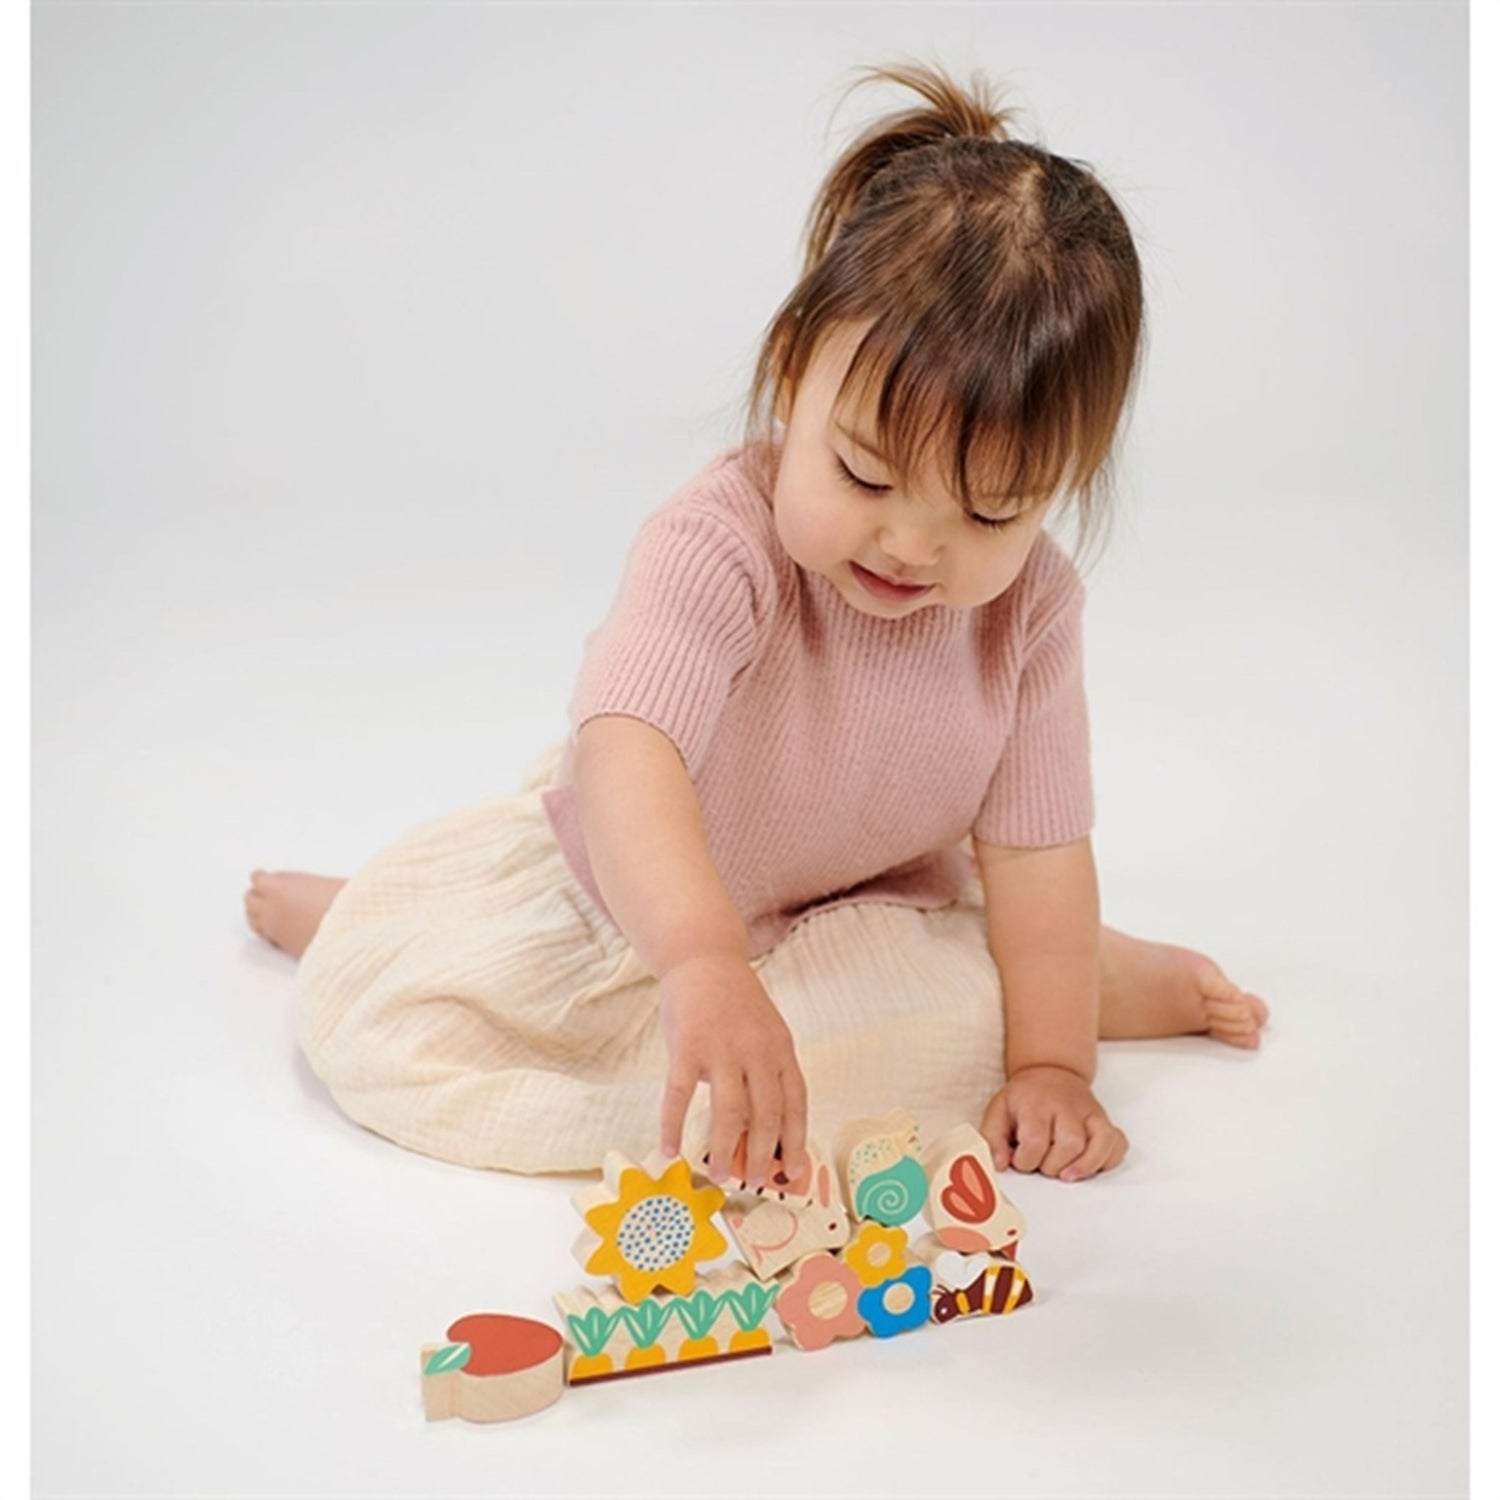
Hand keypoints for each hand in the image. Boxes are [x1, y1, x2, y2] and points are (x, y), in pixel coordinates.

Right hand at [657, 952, 807, 1191]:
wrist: (704, 959)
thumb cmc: (736, 1004)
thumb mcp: (766, 1033)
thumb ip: (766, 1074)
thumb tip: (762, 1133)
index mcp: (781, 1049)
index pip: (796, 1103)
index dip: (796, 1141)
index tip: (795, 1173)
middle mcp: (756, 1051)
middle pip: (766, 1114)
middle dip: (763, 1155)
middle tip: (756, 1184)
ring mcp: (721, 1049)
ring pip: (728, 1113)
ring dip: (725, 1150)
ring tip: (719, 1176)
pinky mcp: (686, 1047)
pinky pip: (680, 1096)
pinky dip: (674, 1126)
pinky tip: (671, 1150)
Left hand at [980, 1065, 1127, 1182]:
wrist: (1052, 1071)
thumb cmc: (1025, 1097)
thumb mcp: (998, 1110)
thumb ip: (992, 1138)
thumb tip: (1000, 1164)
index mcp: (1036, 1105)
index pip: (1036, 1140)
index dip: (1026, 1161)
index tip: (1021, 1161)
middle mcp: (1066, 1107)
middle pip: (1070, 1143)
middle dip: (1054, 1165)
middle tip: (1043, 1166)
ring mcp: (1089, 1113)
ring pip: (1099, 1143)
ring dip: (1083, 1166)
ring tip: (1066, 1174)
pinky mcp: (1104, 1121)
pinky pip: (1118, 1142)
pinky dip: (1109, 1159)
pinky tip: (1091, 1165)